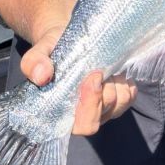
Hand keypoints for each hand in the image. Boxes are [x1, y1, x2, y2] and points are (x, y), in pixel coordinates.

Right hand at [21, 25, 137, 135]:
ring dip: (116, 82)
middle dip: (105, 91)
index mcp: (63, 114)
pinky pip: (130, 94)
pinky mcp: (119, 98)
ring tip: (103, 67)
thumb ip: (33, 63)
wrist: (66, 39)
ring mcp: (104, 109)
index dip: (91, 104)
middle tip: (99, 69)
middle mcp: (85, 116)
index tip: (93, 76)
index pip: (85, 125)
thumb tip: (41, 76)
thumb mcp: (39, 52)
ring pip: (121, 103)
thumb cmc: (51, 50)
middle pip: (104, 114)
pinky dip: (125, 80)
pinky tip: (112, 70)